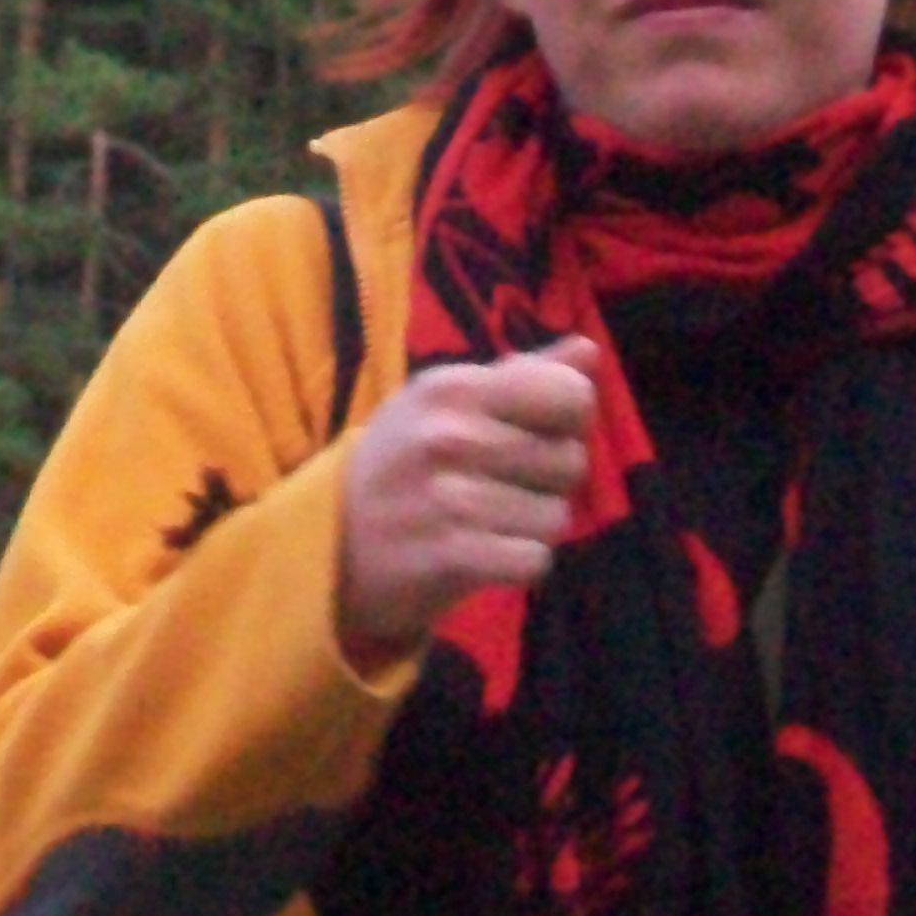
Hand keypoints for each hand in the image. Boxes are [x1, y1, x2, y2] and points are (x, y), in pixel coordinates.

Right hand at [337, 335, 600, 665]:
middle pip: (570, 461)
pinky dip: (516, 564)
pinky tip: (482, 554)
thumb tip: (588, 351)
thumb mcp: (445, 404)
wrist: (327, 542)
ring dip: (527, 527)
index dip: (564, 421)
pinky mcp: (450, 556)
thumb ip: (521, 376)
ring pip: (555, 517)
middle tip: (494, 486)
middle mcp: (449, 435)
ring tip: (482, 522)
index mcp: (451, 388)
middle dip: (544, 481)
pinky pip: (535, 560)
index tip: (529, 434)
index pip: (570, 394)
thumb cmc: (401, 464)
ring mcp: (448, 498)